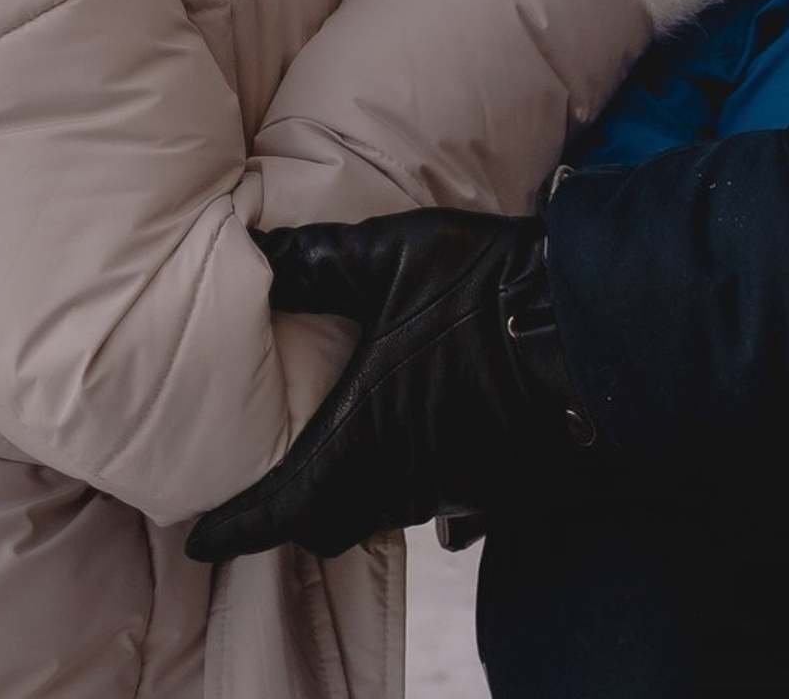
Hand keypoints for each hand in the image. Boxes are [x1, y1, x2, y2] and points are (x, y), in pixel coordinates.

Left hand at [184, 209, 590, 562]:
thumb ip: (320, 261)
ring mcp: (451, 487)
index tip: (199, 538)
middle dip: (291, 512)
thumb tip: (261, 251)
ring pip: (381, 511)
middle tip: (265, 494)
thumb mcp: (392, 258)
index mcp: (357, 440)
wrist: (589, 325)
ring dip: (352, 495)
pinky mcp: (495, 482)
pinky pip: (435, 503)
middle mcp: (397, 480)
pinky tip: (417, 447)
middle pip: (327, 521)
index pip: (276, 507)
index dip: (232, 525)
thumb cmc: (483, 291)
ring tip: (336, 463)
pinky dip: (409, 483)